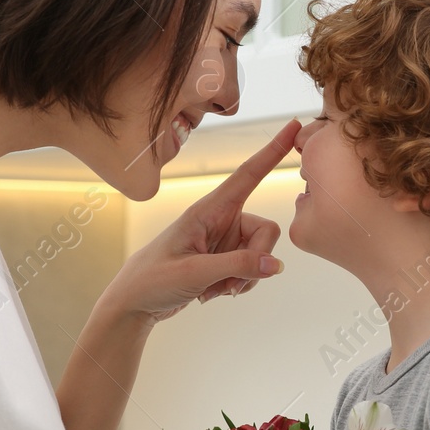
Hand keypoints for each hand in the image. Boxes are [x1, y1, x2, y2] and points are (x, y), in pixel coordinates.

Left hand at [102, 119, 299, 324]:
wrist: (135, 303)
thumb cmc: (152, 279)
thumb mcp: (192, 273)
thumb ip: (236, 266)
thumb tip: (275, 264)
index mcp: (208, 210)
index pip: (248, 174)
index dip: (273, 150)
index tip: (294, 126)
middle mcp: (221, 220)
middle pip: (266, 230)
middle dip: (256, 261)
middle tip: (231, 285)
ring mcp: (225, 240)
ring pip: (261, 254)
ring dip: (245, 278)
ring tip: (215, 289)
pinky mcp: (226, 258)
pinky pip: (253, 268)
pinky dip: (240, 284)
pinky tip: (213, 291)